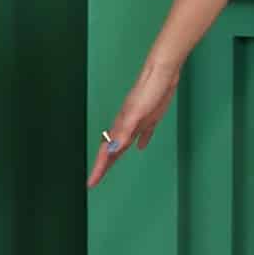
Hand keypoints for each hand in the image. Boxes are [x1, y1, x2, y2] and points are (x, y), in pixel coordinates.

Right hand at [88, 51, 180, 186]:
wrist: (162, 71)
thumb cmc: (150, 89)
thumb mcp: (137, 112)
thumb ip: (125, 131)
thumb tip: (111, 149)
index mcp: (121, 125)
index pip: (106, 152)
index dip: (99, 168)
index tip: (91, 183)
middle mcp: (126, 124)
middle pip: (111, 149)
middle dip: (103, 165)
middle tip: (95, 181)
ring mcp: (138, 120)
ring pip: (124, 142)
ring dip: (116, 155)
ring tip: (111, 165)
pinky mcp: (151, 115)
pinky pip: (143, 133)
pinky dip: (141, 141)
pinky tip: (142, 147)